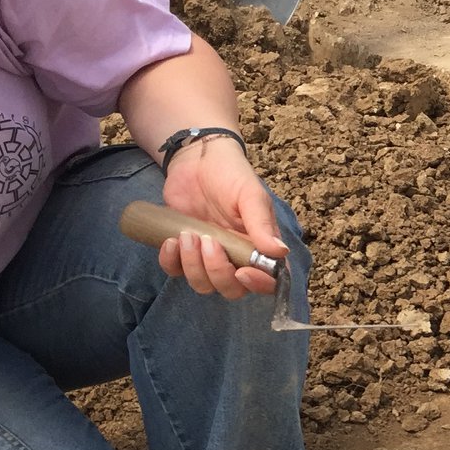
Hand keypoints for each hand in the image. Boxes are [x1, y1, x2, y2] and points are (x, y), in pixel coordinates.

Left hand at [158, 137, 284, 299]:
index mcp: (260, 247)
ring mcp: (209, 257)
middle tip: (208, 242)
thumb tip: (279, 252)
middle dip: (218, 272)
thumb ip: (262, 224)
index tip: (242, 272)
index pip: (268, 280)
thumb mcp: (250, 195)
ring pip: (203, 284)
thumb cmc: (230, 175)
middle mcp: (236, 257)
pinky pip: (175, 272)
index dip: (257, 284)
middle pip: (232, 289)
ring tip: (187, 236)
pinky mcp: (183, 252)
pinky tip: (170, 241)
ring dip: (193, 266)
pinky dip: (171, 262)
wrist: (196, 159)